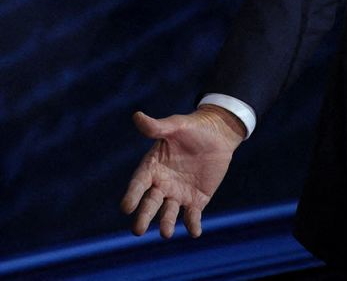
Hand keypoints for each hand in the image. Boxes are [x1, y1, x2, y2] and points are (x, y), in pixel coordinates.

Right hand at [121, 105, 244, 237]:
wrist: (218, 134)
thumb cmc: (192, 128)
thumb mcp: (176, 125)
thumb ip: (157, 127)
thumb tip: (137, 116)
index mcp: (151, 168)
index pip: (138, 184)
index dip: (132, 195)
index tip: (126, 208)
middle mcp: (161, 185)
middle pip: (150, 204)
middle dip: (144, 217)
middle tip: (138, 231)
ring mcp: (178, 194)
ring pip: (169, 213)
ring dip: (167, 223)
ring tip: (166, 233)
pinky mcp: (196, 200)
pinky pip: (193, 215)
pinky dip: (193, 224)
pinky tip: (196, 232)